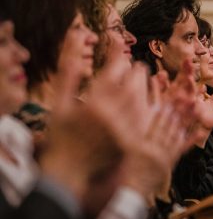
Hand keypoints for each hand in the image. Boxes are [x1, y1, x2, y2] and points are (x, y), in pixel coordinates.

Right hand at [41, 57, 135, 214]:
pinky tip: (147, 98)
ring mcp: (122, 131)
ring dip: (144, 86)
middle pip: (132, 85)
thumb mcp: (59, 105)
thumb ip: (68, 77)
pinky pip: (144, 120)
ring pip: (141, 101)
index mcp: (91, 105)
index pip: (113, 73)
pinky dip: (147, 105)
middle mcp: (109, 117)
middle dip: (136, 72)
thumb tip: (73, 49)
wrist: (69, 170)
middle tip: (138, 65)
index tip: (122, 52)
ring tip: (142, 79)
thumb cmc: (61, 135)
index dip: (120, 59)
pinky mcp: (130, 143)